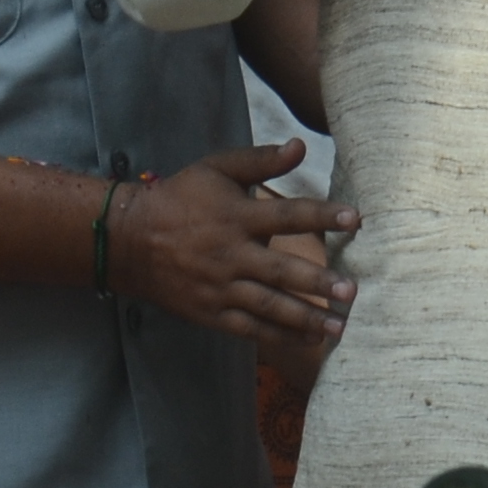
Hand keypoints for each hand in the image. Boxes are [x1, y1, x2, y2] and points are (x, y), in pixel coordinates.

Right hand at [107, 140, 358, 345]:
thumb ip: (260, 161)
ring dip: (304, 318)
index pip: (287, 215)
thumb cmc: (181, 198)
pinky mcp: (212, 313)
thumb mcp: (217, 169)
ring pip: (268, 306)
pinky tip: (308, 341)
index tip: (355, 219)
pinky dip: (279, 336)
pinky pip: (250, 328)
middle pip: (279, 271)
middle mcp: (231, 254)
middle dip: (316, 282)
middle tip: (350, 292)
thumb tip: (300, 146)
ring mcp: (221, 288)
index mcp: (236, 216)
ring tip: (337, 325)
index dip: (322, 216)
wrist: (131, 241)